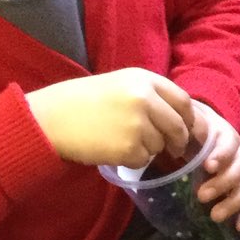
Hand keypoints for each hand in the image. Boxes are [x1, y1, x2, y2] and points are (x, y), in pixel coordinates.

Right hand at [26, 68, 193, 168]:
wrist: (50, 118)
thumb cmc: (80, 102)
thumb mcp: (118, 85)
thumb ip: (148, 95)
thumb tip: (180, 117)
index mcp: (144, 79)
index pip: (183, 101)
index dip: (190, 119)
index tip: (189, 129)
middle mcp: (144, 98)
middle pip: (178, 126)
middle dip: (178, 141)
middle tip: (173, 149)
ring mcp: (138, 123)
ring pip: (160, 145)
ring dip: (148, 149)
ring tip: (121, 140)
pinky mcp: (129, 147)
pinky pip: (144, 160)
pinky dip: (133, 160)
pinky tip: (113, 150)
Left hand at [191, 101, 239, 231]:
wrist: (200, 133)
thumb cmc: (192, 130)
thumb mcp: (187, 123)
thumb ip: (187, 126)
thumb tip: (180, 133)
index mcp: (226, 135)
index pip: (229, 143)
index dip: (222, 155)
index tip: (207, 166)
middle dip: (223, 183)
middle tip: (201, 196)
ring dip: (234, 203)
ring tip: (214, 216)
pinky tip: (237, 227)